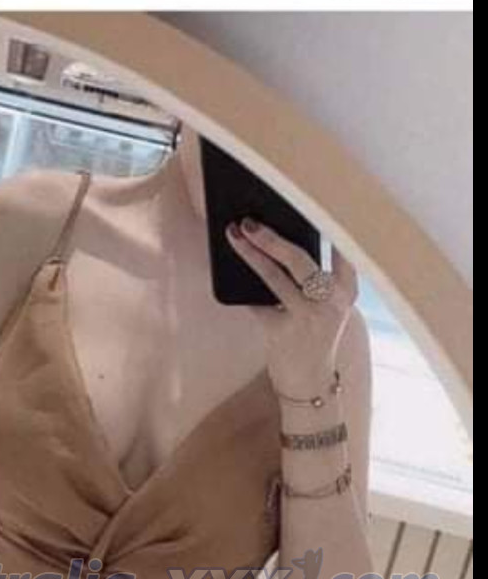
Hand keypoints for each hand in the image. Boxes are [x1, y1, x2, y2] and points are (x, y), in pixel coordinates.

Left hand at [225, 217, 358, 399]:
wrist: (311, 384)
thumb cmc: (315, 336)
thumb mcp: (325, 306)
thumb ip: (313, 277)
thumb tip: (274, 238)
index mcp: (347, 289)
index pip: (341, 245)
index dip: (325, 219)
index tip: (308, 194)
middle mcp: (331, 302)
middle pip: (300, 259)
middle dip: (272, 237)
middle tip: (248, 221)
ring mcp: (308, 318)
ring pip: (274, 277)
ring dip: (251, 254)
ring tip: (234, 235)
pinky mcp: (283, 333)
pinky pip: (257, 303)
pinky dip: (243, 289)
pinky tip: (231, 273)